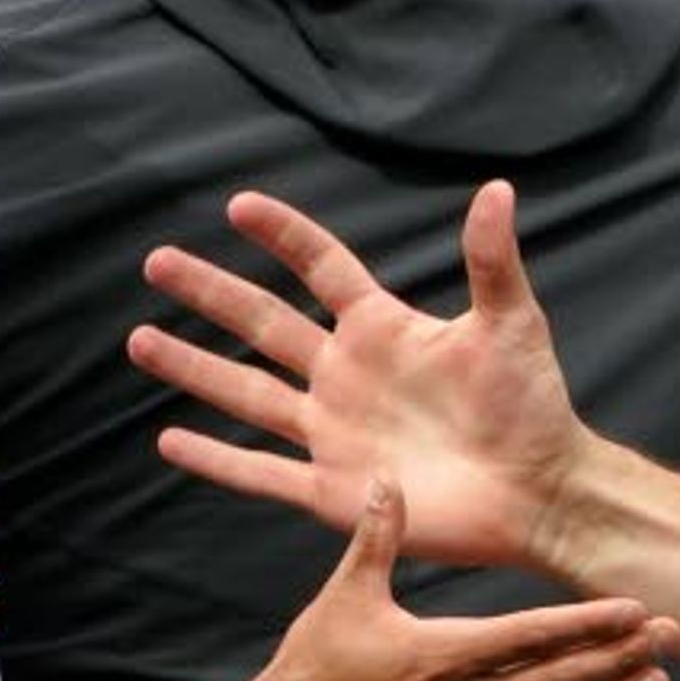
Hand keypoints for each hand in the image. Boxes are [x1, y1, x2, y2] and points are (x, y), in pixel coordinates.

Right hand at [133, 183, 587, 572]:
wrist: (539, 492)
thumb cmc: (533, 406)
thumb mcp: (512, 323)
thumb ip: (491, 260)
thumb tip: (498, 188)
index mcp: (383, 330)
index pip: (322, 268)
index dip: (284, 236)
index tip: (239, 205)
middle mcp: (347, 375)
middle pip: (264, 324)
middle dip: (211, 293)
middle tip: (158, 261)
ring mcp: (334, 432)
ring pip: (248, 394)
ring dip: (194, 369)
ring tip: (140, 340)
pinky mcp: (332, 490)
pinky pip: (261, 472)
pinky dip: (216, 460)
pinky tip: (169, 439)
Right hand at [228, 477, 676, 680]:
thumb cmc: (309, 671)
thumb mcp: (342, 597)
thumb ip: (376, 537)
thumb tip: (389, 476)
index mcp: (442, 654)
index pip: (533, 636)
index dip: (590, 624)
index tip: (635, 610)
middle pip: (559, 680)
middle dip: (619, 657)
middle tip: (670, 637)